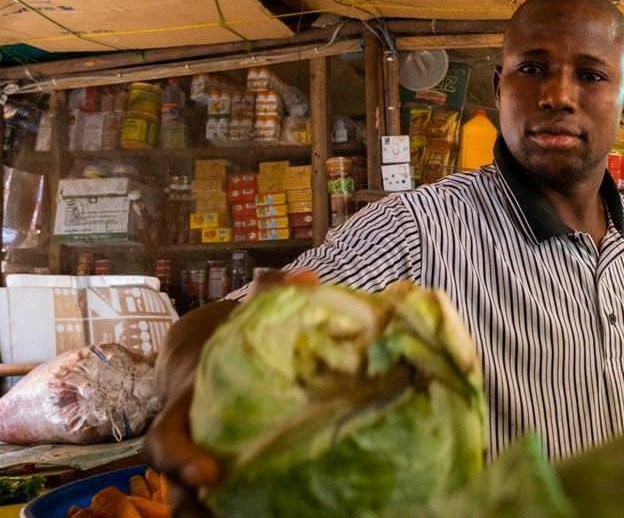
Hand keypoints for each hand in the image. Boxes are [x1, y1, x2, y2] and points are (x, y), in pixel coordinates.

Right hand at [146, 269, 319, 515]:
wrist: (199, 351)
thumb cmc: (224, 335)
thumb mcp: (239, 314)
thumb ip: (268, 295)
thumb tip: (307, 281)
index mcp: (184, 403)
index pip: (165, 438)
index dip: (179, 458)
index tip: (208, 474)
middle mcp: (186, 437)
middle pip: (174, 483)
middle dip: (191, 504)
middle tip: (220, 516)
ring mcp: (199, 457)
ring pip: (192, 499)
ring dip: (212, 516)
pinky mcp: (223, 468)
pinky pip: (226, 496)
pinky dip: (242, 508)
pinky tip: (278, 513)